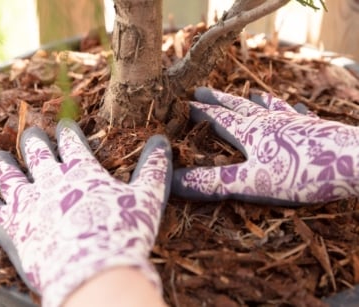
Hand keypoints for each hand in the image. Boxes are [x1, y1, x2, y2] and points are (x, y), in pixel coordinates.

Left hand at [0, 119, 171, 306]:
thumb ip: (154, 168)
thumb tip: (162, 141)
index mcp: (83, 171)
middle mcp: (52, 181)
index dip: (68, 131)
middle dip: (34, 141)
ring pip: (9, 175)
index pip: (72, 142)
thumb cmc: (124, 233)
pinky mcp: (13, 228)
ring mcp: (29, 203)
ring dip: (4, 164)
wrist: (96, 271)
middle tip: (32, 134)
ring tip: (0, 157)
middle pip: (38, 152)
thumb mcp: (148, 198)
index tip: (64, 125)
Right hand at [172, 87, 358, 204]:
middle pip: (237, 107)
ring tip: (249, 94)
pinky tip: (294, 107)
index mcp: (250, 133)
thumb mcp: (251, 182)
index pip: (217, 119)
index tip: (182, 104)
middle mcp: (268, 121)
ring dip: (253, 101)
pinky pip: (297, 114)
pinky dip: (290, 109)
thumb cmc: (301, 173)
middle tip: (200, 89)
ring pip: (266, 107)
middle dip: (217, 100)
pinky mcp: (312, 128)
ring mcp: (292, 122)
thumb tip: (174, 181)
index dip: (199, 112)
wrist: (354, 162)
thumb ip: (214, 182)